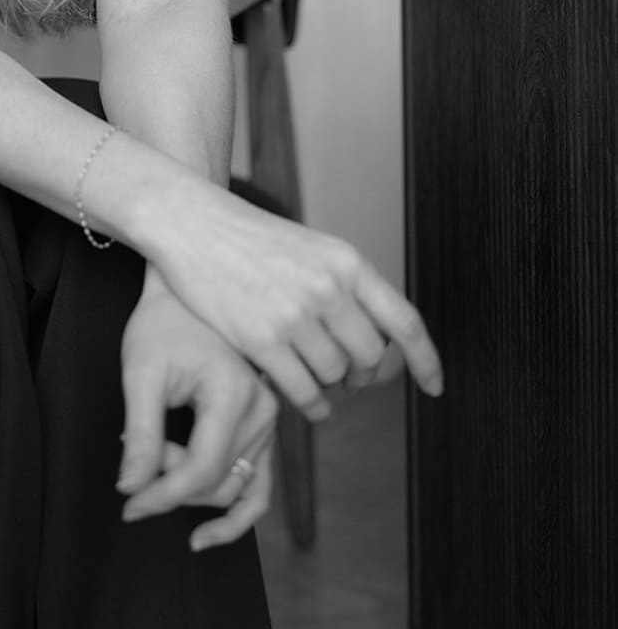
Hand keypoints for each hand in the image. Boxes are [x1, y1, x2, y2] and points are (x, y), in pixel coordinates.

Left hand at [117, 276, 277, 549]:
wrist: (185, 293)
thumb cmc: (161, 324)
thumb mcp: (141, 373)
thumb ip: (140, 432)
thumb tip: (131, 490)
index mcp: (235, 393)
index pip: (201, 470)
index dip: (162, 495)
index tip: (127, 503)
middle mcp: (264, 410)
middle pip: (216, 482)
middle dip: (169, 479)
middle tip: (134, 446)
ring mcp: (270, 420)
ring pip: (232, 487)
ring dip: (190, 485)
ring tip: (156, 453)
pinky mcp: (266, 427)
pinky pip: (258, 486)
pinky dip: (236, 514)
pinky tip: (204, 535)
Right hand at [150, 182, 443, 421]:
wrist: (193, 224)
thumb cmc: (251, 238)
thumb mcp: (312, 248)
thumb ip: (347, 288)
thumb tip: (379, 343)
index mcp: (346, 262)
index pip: (405, 321)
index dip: (426, 361)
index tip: (435, 386)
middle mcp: (327, 288)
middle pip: (371, 358)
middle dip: (362, 373)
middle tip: (345, 372)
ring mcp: (294, 316)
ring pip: (335, 376)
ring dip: (328, 382)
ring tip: (309, 368)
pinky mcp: (261, 340)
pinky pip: (304, 393)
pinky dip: (311, 404)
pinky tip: (307, 399)